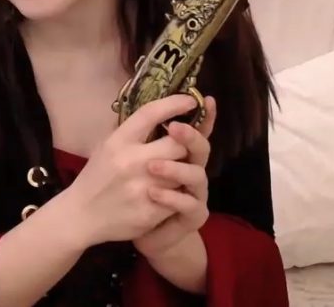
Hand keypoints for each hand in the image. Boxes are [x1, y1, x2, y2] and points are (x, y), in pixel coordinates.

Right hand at [59, 94, 198, 247]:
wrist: (80, 216)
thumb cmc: (95, 177)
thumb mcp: (105, 146)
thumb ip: (129, 130)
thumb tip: (158, 110)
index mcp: (119, 141)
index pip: (151, 114)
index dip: (174, 104)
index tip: (190, 101)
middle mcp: (131, 161)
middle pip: (177, 144)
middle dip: (184, 145)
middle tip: (182, 148)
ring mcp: (142, 188)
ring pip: (183, 172)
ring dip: (183, 171)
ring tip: (177, 172)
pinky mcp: (150, 211)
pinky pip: (178, 198)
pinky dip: (177, 195)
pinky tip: (169, 196)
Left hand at [134, 95, 214, 257]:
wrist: (141, 234)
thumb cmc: (133, 195)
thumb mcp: (132, 162)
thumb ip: (139, 137)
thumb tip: (133, 105)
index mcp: (179, 153)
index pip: (195, 129)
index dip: (201, 114)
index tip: (196, 99)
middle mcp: (192, 169)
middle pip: (201, 147)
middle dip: (189, 135)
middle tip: (173, 128)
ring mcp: (196, 193)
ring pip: (197, 174)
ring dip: (175, 167)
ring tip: (152, 166)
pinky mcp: (194, 215)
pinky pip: (188, 204)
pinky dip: (171, 196)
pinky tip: (153, 192)